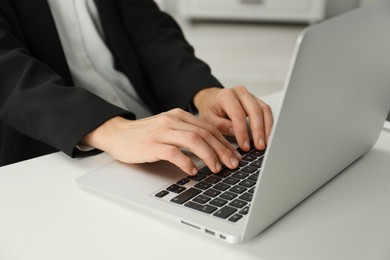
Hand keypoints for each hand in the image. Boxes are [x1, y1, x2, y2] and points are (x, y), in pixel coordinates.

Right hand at [82, 109, 240, 174]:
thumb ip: (187, 134)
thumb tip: (210, 148)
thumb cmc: (145, 135)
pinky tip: (193, 171)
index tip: (234, 154)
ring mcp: (162, 131)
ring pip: (194, 140)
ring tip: (216, 169)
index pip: (208, 127)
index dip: (224, 142)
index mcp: (179, 116)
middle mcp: (173, 120)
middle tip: (232, 164)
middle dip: (222, 150)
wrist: (117, 134)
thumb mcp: (169, 128)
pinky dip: (187, 162)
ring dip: (209, 156)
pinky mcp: (152, 144)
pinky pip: (174, 153)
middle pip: (205, 133)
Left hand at [193, 86, 272, 150]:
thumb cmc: (210, 109)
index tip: (245, 145)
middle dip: (258, 130)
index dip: (242, 131)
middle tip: (259, 145)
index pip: (238, 114)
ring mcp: (250, 96)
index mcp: (226, 95)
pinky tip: (268, 135)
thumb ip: (220, 125)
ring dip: (267, 127)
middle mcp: (240, 93)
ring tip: (266, 142)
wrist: (211, 99)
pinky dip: (269, 124)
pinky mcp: (256, 101)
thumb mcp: (208, 119)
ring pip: (264, 110)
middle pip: (255, 110)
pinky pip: (266, 111)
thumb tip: (235, 132)